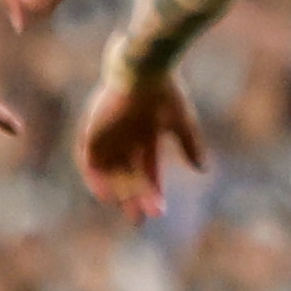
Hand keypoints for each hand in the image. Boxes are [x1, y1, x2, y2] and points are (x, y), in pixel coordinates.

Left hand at [75, 64, 209, 219]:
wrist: (144, 69)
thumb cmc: (164, 91)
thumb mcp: (182, 123)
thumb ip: (190, 146)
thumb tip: (202, 170)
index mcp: (145, 135)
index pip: (147, 170)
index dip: (152, 191)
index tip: (159, 212)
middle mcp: (124, 137)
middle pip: (128, 176)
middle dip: (135, 198)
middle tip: (140, 220)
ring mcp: (107, 135)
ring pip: (109, 172)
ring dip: (117, 191)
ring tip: (126, 209)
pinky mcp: (92, 131)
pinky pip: (88, 161)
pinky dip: (95, 179)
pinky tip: (106, 195)